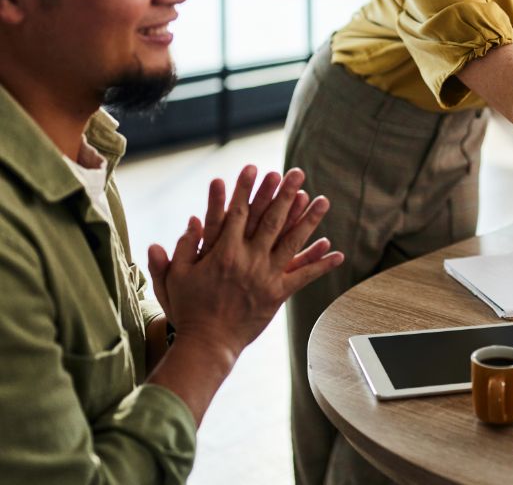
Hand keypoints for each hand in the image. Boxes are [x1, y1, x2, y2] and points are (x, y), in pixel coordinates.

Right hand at [146, 166, 342, 359]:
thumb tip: (190, 222)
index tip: (253, 168)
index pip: (237, 213)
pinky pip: (303, 276)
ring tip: (323, 200)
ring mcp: (265, 276)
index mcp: (222, 252)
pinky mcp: (278, 293)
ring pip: (292, 242)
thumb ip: (179, 250)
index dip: (245, 188)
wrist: (207, 343)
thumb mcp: (175, 278)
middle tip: (296, 173)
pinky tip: (337, 252)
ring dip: (309, 220)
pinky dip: (320, 264)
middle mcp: (248, 260)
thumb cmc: (189, 310)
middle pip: (270, 220)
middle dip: (284, 194)